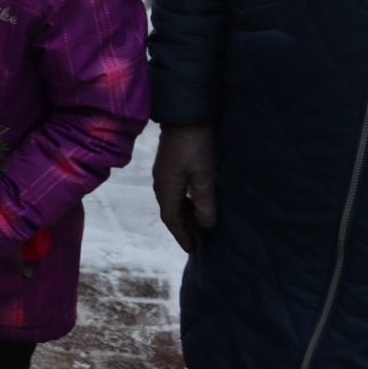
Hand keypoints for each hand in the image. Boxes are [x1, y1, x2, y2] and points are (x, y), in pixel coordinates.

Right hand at [152, 123, 217, 252]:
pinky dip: (186, 206)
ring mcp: (164, 176)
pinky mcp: (171, 169)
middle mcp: (161, 184)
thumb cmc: (196, 146)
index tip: (193, 249)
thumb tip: (206, 226)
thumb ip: (204, 203)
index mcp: (165, 188)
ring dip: (186, 218)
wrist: (187, 118)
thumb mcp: (204, 176)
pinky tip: (196, 208)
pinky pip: (176, 194)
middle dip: (185, 230)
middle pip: (171, 213)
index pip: (172, 219)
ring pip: (174, 204)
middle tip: (200, 244)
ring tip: (200, 230)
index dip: (183, 235)